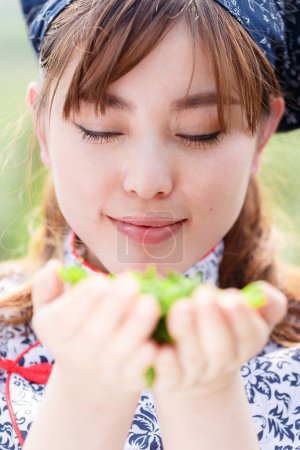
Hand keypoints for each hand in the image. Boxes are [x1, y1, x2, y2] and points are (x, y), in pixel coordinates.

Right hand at [31, 260, 159, 405]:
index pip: (64, 319)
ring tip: (150, 302)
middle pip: (94, 334)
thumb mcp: (51, 308)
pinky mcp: (128, 381)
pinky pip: (136, 371)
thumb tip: (53, 267)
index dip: (82, 301)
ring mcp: (103, 371)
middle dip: (113, 306)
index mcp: (55, 333)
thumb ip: (47, 287)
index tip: (100, 281)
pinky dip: (145, 358)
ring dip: (135, 327)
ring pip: (118, 352)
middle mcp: (76, 355)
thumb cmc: (73, 327)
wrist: (89, 377)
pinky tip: (155, 340)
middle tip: (131, 282)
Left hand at [152, 282, 286, 397]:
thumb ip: (265, 302)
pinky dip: (165, 363)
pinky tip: (158, 346)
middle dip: (212, 320)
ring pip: (193, 359)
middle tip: (203, 294)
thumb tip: (262, 292)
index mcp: (245, 346)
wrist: (194, 360)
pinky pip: (169, 376)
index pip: (249, 336)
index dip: (241, 317)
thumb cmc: (221, 323)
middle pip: (220, 349)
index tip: (230, 297)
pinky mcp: (170, 381)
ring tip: (181, 306)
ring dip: (187, 333)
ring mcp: (195, 375)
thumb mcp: (245, 311)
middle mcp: (222, 364)